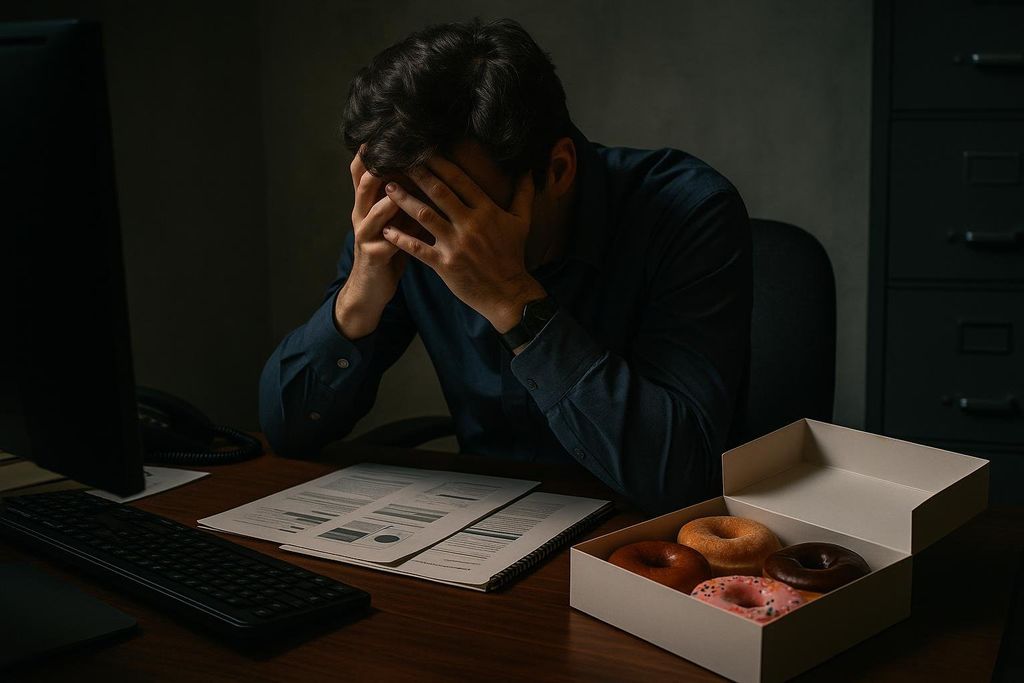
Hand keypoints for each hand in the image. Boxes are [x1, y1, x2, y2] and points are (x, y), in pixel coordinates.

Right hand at [333, 145, 407, 338]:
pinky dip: (397, 229)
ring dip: (386, 192)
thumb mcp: (398, 219)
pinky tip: (412, 221)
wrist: (372, 287)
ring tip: (399, 174)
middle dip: (377, 162)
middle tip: (394, 144)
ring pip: (371, 208)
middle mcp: (362, 214)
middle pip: (364, 181)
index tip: (387, 129)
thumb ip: (408, 197)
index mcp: (368, 203)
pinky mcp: (372, 254)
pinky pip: (385, 239)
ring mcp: (364, 233)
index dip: (372, 150)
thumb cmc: (391, 249)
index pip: (365, 169)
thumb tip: (431, 170)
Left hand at [381, 157, 546, 332]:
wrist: (508, 292)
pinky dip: (400, 238)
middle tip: (399, 160)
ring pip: (424, 216)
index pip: (460, 180)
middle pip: (439, 192)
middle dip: (418, 174)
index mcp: (486, 211)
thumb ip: (524, 194)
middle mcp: (470, 224)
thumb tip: (530, 170)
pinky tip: (386, 229)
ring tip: (388, 187)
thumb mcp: (522, 222)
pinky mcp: (445, 264)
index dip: (440, 163)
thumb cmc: (513, 255)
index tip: (425, 151)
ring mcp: (456, 244)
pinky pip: (418, 248)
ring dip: (404, 200)